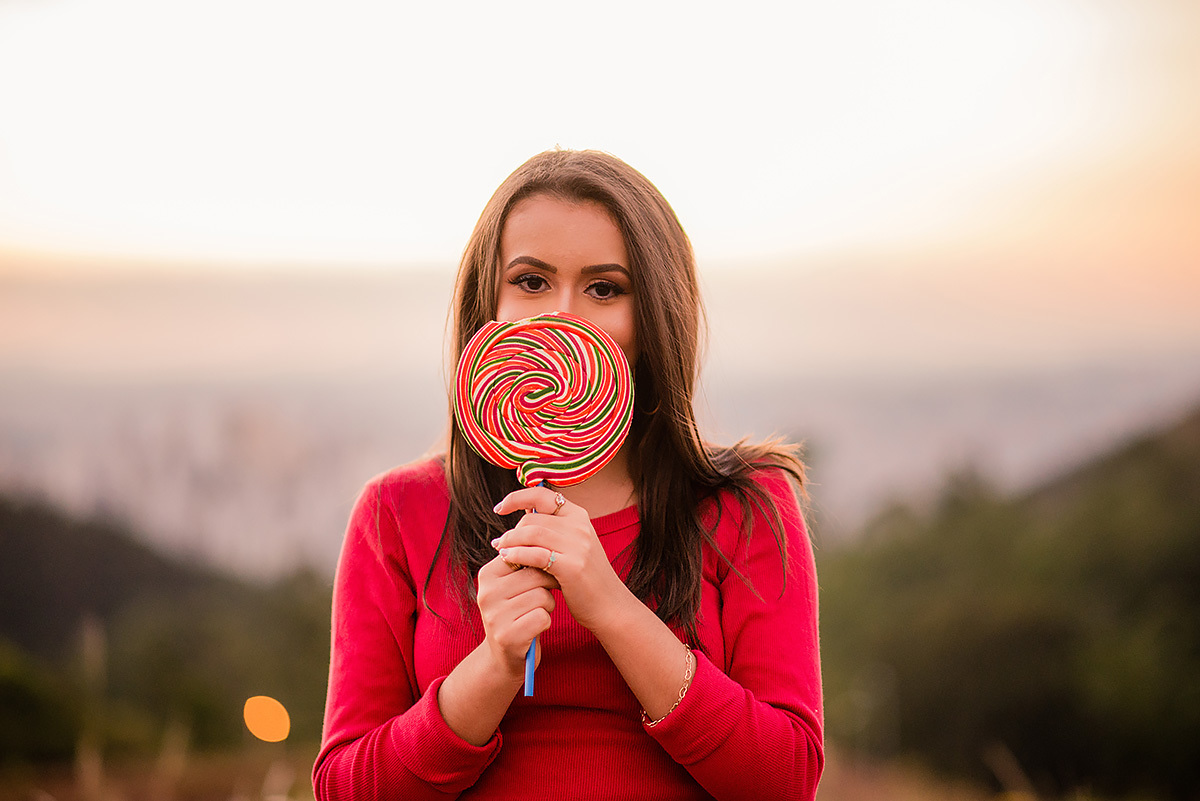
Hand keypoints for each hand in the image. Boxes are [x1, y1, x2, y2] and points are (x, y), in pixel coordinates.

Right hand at [475, 554, 556, 679]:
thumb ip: (523, 563)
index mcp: (487, 575)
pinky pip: (542, 617)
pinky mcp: (507, 636)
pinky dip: (545, 622)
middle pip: (537, 576)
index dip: (542, 565)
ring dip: (548, 606)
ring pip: (542, 596)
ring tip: (536, 613)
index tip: (542, 577)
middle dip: (548, 587)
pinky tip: (535, 627)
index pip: (526, 555)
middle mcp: (486, 593)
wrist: (504, 656)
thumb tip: (547, 538)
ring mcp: (495, 616)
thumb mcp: (512, 585)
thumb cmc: (517, 612)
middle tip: (541, 599)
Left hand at [491, 486, 630, 632]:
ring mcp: (578, 545)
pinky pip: (535, 554)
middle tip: (500, 544)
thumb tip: (524, 511)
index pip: (542, 494)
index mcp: (579, 516)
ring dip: (510, 542)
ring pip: (531, 533)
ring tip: (501, 552)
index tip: (499, 508)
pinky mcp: (572, 566)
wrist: (609, 605)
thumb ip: (552, 529)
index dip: (516, 498)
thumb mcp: (573, 545)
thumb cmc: (585, 578)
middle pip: (532, 518)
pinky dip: (517, 555)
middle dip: (511, 530)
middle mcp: (580, 526)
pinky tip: (508, 560)